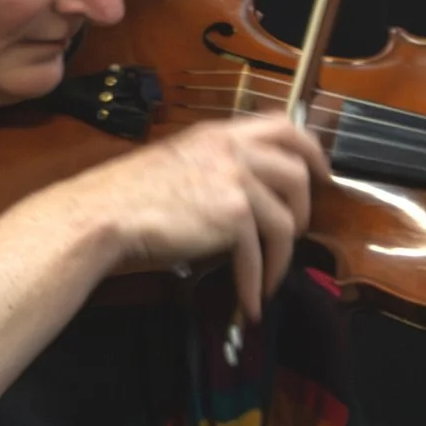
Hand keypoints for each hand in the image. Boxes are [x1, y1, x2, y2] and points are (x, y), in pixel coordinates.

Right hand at [62, 115, 328, 317]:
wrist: (105, 214)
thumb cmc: (128, 197)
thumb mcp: (178, 164)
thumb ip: (215, 168)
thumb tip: (243, 198)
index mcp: (219, 134)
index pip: (283, 125)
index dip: (310, 148)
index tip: (319, 171)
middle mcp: (232, 150)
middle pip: (296, 172)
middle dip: (304, 208)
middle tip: (295, 232)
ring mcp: (235, 180)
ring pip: (285, 221)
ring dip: (280, 257)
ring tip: (268, 278)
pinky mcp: (232, 215)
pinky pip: (258, 254)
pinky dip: (256, 281)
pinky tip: (249, 299)